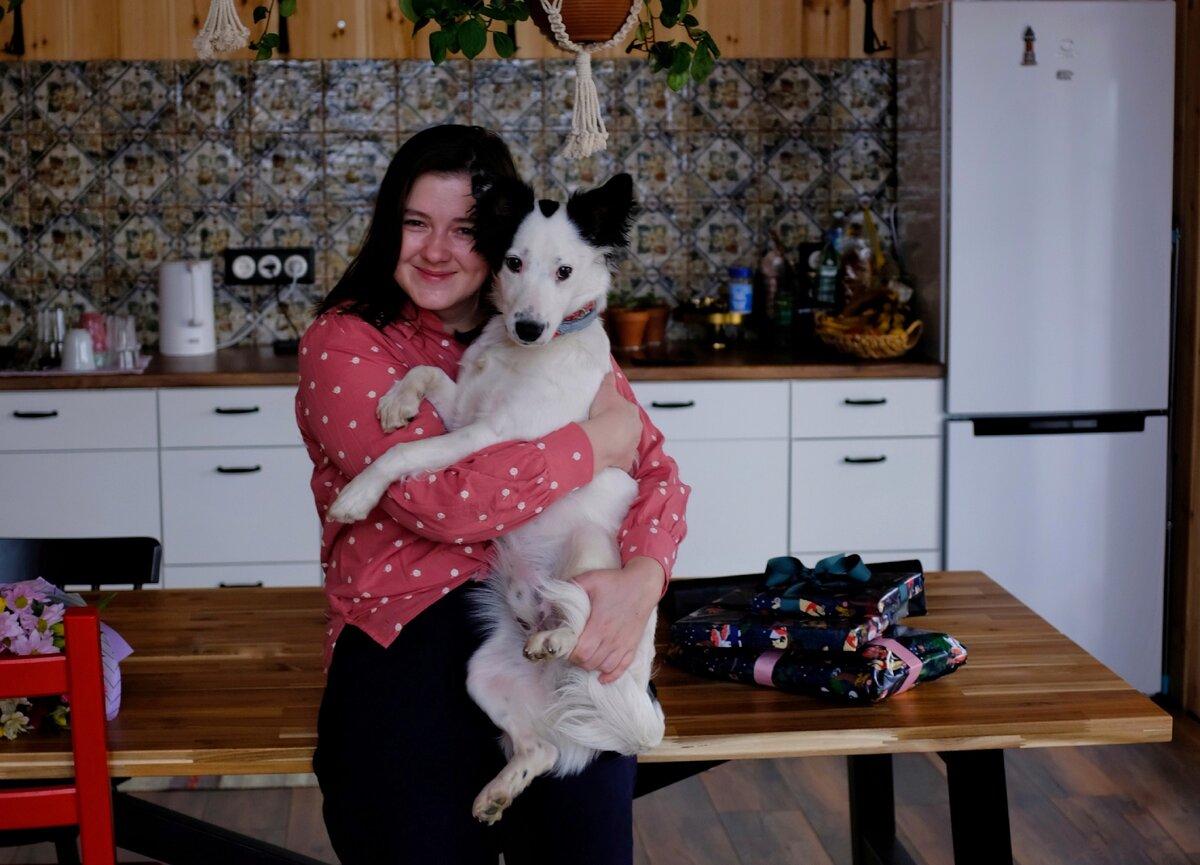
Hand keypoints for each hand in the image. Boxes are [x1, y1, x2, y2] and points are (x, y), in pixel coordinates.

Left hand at [569, 557, 663, 683]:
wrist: (643, 584)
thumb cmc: (615, 582)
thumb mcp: (590, 579)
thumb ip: (569, 588)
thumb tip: (548, 596)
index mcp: (600, 625)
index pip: (581, 653)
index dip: (569, 653)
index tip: (565, 645)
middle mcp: (612, 639)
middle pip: (590, 663)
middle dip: (577, 660)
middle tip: (572, 649)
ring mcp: (623, 645)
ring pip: (604, 667)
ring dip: (592, 666)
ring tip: (585, 656)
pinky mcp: (632, 646)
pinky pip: (622, 668)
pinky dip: (611, 675)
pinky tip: (602, 677)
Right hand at [580, 374, 641, 474]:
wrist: (605, 436)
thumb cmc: (606, 411)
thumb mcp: (606, 390)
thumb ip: (608, 380)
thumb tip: (609, 371)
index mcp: (632, 412)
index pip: (627, 410)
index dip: (616, 411)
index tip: (606, 413)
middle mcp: (636, 429)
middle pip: (629, 428)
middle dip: (619, 429)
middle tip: (604, 429)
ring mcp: (632, 446)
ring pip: (627, 445)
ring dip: (618, 444)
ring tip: (604, 444)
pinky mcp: (626, 461)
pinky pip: (621, 461)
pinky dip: (616, 461)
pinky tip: (607, 460)